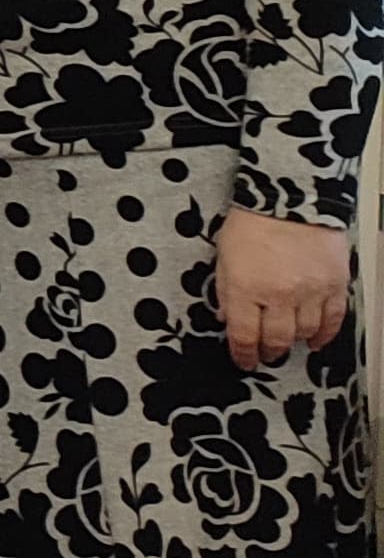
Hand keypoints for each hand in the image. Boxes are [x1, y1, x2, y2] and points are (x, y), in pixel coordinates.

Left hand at [214, 209, 354, 370]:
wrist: (291, 196)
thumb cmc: (253, 221)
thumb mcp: (223, 256)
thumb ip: (225, 290)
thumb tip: (226, 317)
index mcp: (244, 288)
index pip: (243, 335)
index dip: (243, 354)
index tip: (244, 361)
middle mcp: (278, 295)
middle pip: (275, 339)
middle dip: (268, 352)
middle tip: (266, 355)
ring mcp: (310, 292)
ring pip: (305, 333)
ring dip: (295, 342)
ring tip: (288, 344)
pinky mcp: (335, 285)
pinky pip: (334, 320)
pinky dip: (325, 334)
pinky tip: (317, 340)